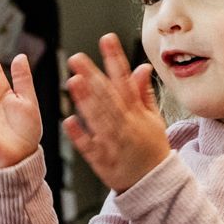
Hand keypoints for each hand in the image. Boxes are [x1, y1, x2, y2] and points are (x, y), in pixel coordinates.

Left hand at [63, 32, 169, 191]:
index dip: (115, 59)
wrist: (154, 183)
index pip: (125, 80)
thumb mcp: (154, 119)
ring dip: (85, 101)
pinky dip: (80, 135)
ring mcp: (113, 143)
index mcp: (137, 113)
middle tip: (77, 58)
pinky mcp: (102, 161)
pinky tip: (69, 122)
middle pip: (108, 97)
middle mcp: (125, 125)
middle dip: (93, 76)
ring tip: (73, 82)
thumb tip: (141, 67)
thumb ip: (143, 93)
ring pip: (98, 119)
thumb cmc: (151, 149)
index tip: (107, 40)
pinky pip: (89, 147)